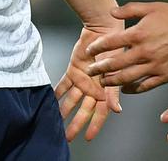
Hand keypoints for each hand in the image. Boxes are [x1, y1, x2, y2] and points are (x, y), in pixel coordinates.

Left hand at [54, 23, 122, 141]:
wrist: (105, 29)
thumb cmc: (116, 48)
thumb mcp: (115, 71)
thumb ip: (114, 92)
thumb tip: (117, 110)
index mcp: (106, 88)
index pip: (100, 112)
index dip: (95, 125)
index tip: (88, 137)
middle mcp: (94, 87)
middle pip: (84, 109)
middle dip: (76, 123)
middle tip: (68, 137)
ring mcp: (83, 80)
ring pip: (72, 100)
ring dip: (65, 111)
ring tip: (56, 123)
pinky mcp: (73, 71)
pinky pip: (63, 85)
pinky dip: (57, 94)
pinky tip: (50, 102)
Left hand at [85, 2, 167, 93]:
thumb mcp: (153, 7)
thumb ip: (130, 9)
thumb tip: (111, 12)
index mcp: (139, 33)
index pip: (109, 43)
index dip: (96, 48)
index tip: (89, 51)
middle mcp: (144, 52)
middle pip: (113, 64)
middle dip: (98, 68)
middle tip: (90, 70)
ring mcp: (154, 65)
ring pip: (125, 78)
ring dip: (111, 81)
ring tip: (103, 82)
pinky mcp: (165, 75)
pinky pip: (144, 86)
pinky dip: (131, 89)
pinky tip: (125, 89)